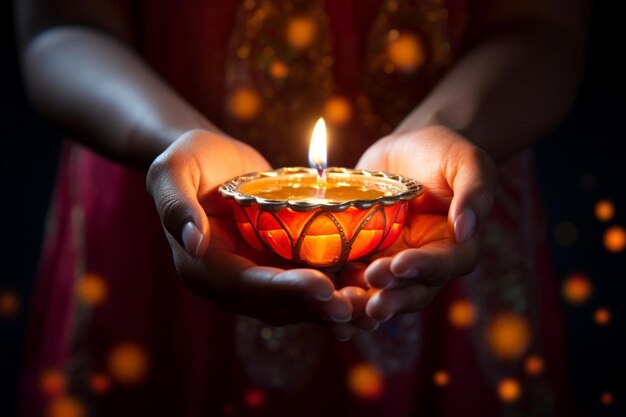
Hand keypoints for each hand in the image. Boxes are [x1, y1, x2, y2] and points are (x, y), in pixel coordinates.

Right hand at [146, 130, 352, 325]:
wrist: (209, 159)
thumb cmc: (188, 158)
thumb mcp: (172, 171)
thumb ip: (176, 205)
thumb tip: (194, 242)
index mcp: (202, 266)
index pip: (246, 285)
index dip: (285, 289)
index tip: (323, 287)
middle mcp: (229, 280)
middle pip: (276, 305)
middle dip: (317, 307)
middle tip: (358, 306)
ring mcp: (255, 275)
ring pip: (296, 303)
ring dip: (331, 307)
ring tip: (371, 306)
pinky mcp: (275, 265)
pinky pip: (306, 284)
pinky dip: (335, 290)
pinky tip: (366, 287)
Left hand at [355, 125, 496, 321]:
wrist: (405, 151)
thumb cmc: (442, 153)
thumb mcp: (467, 162)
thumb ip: (475, 192)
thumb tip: (467, 229)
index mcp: (455, 246)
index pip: (444, 264)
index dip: (423, 268)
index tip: (400, 264)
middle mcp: (424, 264)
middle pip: (412, 291)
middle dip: (392, 297)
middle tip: (371, 302)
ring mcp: (392, 263)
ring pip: (382, 293)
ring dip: (364, 303)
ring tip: (344, 305)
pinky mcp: (364, 257)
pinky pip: (352, 279)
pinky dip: (339, 290)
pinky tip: (323, 296)